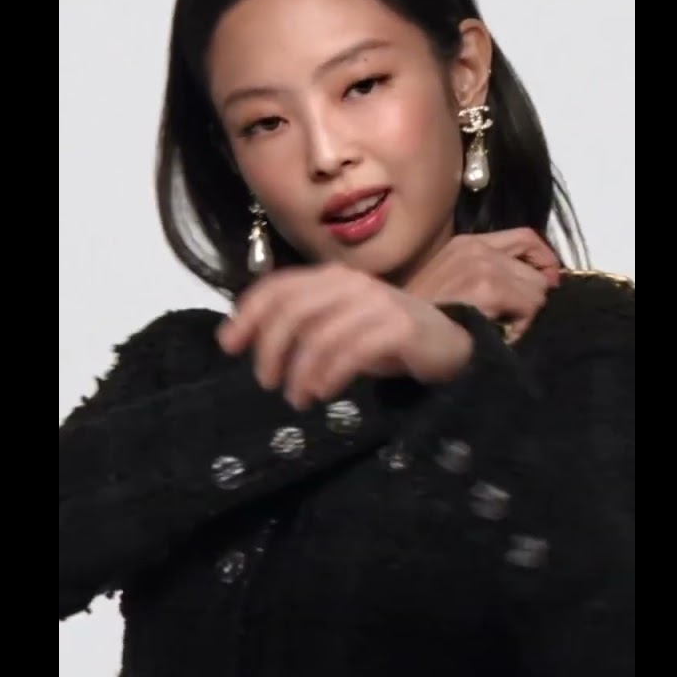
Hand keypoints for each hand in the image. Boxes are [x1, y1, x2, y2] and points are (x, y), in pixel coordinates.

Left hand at [216, 264, 473, 409]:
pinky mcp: (400, 328)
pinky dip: (330, 375)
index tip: (229, 345)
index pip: (278, 287)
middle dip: (270, 349)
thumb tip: (249, 340)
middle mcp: (353, 283)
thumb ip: (302, 325)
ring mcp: (378, 304)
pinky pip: (352, 352)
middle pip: (293, 311)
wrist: (448, 345)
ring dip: (300, 372)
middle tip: (266, 382)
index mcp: (332, 277)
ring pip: (320, 335)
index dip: (248, 314)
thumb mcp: (338, 326)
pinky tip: (323, 393)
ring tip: (297, 398)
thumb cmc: (385, 338)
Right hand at [404, 228, 560, 342]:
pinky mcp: (487, 288)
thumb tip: (537, 282)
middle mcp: (475, 247)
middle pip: (536, 266)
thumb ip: (488, 274)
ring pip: (538, 288)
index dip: (543, 260)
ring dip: (525, 313)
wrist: (398, 333)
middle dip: (532, 296)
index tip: (545, 283)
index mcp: (466, 243)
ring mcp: (481, 265)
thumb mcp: (452, 284)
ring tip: (500, 328)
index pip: (525, 237)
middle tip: (511, 319)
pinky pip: (530, 306)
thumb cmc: (422, 318)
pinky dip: (521, 325)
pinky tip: (499, 335)